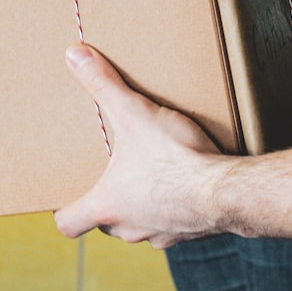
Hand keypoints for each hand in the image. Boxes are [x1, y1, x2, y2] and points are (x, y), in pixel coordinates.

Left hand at [53, 44, 229, 247]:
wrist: (226, 188)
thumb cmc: (175, 158)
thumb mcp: (134, 113)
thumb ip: (103, 84)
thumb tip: (74, 56)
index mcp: (107, 205)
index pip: (69, 223)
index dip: (65, 211)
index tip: (69, 198)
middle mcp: (131, 227)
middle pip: (107, 224)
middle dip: (110, 202)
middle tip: (115, 176)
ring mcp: (162, 234)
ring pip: (141, 226)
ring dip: (143, 207)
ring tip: (152, 177)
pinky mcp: (190, 232)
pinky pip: (175, 226)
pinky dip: (176, 208)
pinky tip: (187, 186)